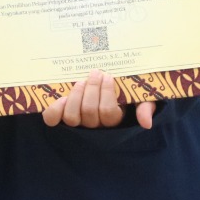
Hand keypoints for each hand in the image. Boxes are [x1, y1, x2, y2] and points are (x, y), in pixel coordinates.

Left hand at [41, 70, 156, 129]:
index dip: (106, 93)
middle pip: (89, 112)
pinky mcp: (61, 118)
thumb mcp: (142, 99)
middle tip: (96, 73)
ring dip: (75, 96)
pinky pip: (53, 119)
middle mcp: (95, 127)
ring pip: (72, 116)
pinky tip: (60, 98)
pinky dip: (54, 109)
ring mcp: (77, 124)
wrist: (111, 90)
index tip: (108, 76)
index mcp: (114, 121)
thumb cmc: (127, 96)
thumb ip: (145, 108)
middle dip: (92, 89)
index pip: (108, 112)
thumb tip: (146, 123)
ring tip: (81, 81)